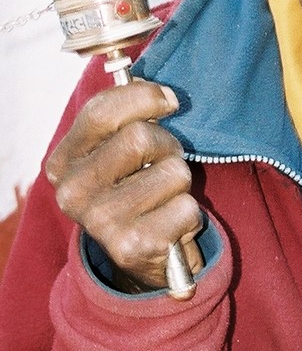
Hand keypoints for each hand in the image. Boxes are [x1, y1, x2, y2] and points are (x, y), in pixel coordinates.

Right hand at [46, 80, 202, 291]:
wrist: (142, 256)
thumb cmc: (136, 188)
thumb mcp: (120, 150)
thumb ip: (130, 117)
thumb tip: (165, 95)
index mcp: (63, 161)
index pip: (102, 110)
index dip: (146, 97)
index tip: (169, 102)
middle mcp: (72, 193)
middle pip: (140, 137)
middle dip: (168, 146)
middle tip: (165, 163)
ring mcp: (99, 223)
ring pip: (171, 173)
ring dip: (181, 182)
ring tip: (166, 197)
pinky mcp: (131, 248)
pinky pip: (186, 208)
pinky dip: (190, 215)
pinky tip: (171, 225)